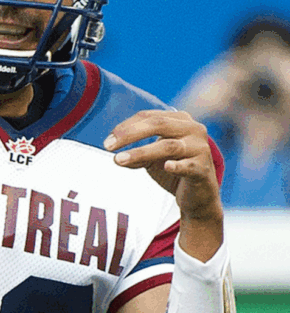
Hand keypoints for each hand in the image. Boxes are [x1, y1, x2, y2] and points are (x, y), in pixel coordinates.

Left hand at [105, 110, 222, 256]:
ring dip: (141, 152)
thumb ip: (135, 154)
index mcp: (180, 120)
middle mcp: (193, 129)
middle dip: (130, 134)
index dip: (126, 127)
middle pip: (158, 124)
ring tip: (119, 159)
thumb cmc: (174, 169)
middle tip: (108, 145)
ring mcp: (200, 148)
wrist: (198, 196)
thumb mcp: (150, 159)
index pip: (148, 117)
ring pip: (168, 146)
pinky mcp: (203, 169)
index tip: (108, 140)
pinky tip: (166, 167)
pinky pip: (188, 166)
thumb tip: (116, 157)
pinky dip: (177, 166)